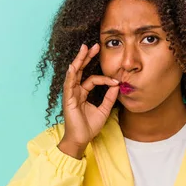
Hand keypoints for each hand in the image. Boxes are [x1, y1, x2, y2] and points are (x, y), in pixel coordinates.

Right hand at [58, 43, 118, 157]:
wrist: (81, 139)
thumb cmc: (89, 127)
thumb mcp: (104, 110)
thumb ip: (109, 98)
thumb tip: (117, 86)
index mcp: (82, 93)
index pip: (93, 79)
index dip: (105, 78)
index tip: (116, 80)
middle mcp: (75, 91)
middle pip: (80, 70)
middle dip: (87, 57)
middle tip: (94, 45)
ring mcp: (70, 94)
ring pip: (74, 73)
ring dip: (79, 60)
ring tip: (84, 48)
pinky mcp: (68, 99)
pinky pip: (68, 84)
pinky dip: (70, 75)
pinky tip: (73, 66)